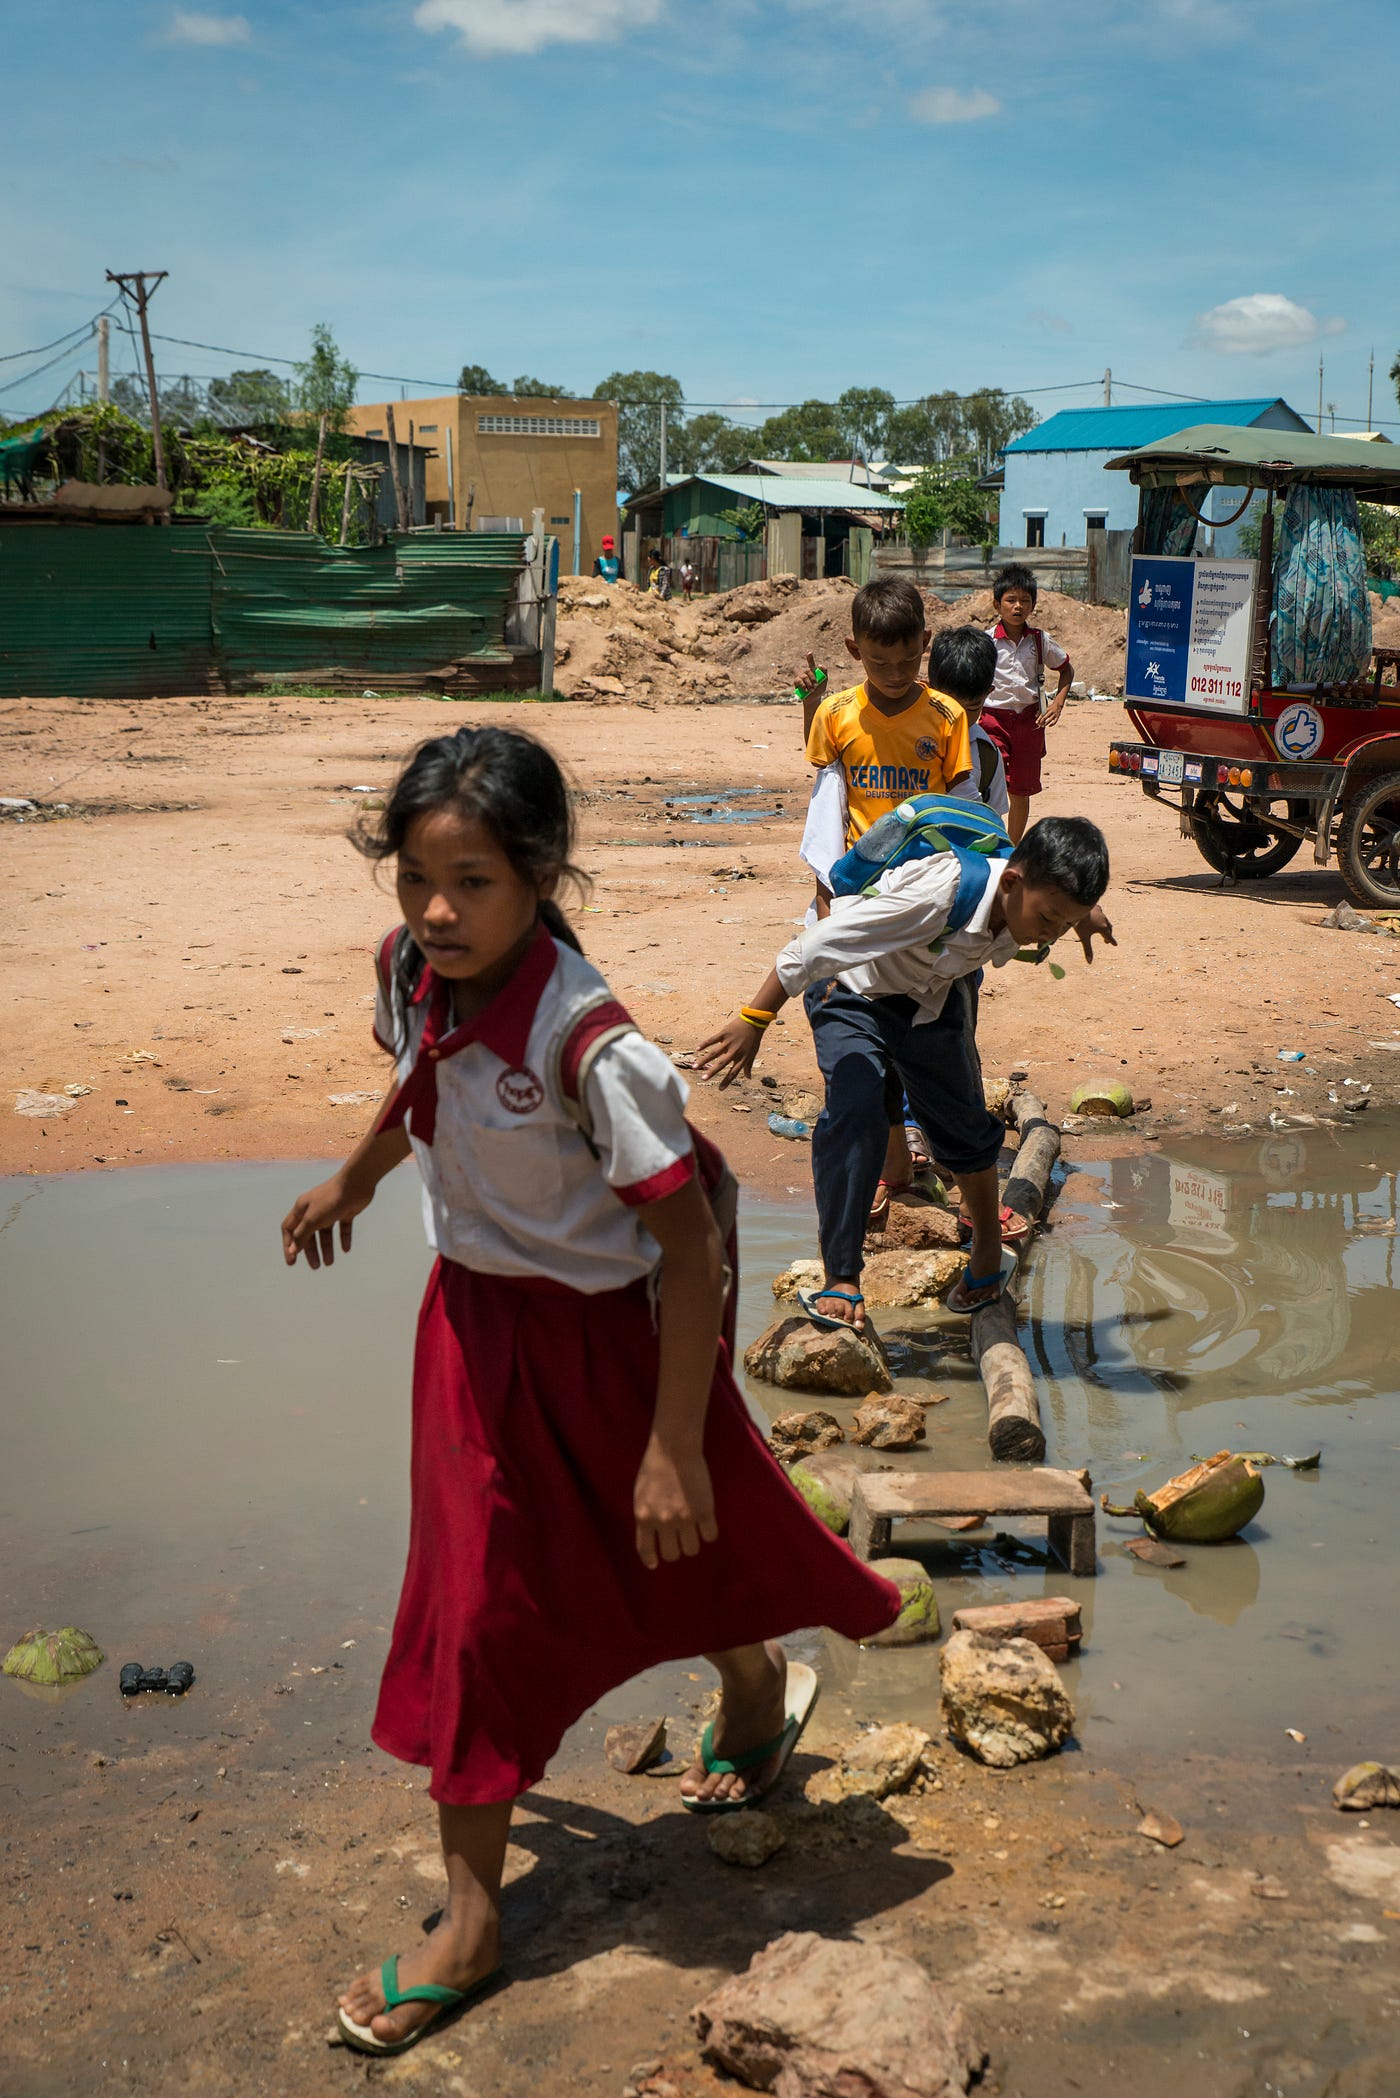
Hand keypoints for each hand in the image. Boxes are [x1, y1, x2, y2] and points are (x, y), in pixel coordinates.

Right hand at [281, 1171, 374, 1268]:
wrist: (356, 1183)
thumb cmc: (331, 1199)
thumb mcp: (313, 1219)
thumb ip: (302, 1236)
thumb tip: (291, 1251)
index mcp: (302, 1208)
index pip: (289, 1229)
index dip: (289, 1245)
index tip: (292, 1261)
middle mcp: (314, 1209)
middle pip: (308, 1234)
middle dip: (310, 1251)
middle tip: (316, 1266)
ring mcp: (330, 1210)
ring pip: (325, 1233)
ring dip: (326, 1248)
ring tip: (329, 1263)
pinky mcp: (345, 1211)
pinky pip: (342, 1228)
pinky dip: (343, 1238)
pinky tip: (345, 1249)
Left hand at [634, 1438, 717, 1566]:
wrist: (674, 1448)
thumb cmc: (654, 1467)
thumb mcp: (640, 1495)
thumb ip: (645, 1516)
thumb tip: (651, 1535)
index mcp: (644, 1517)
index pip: (645, 1551)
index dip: (651, 1560)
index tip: (655, 1563)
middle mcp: (663, 1522)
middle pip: (672, 1555)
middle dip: (675, 1549)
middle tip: (678, 1539)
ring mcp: (685, 1518)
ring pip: (692, 1550)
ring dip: (692, 1542)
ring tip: (693, 1531)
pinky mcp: (705, 1511)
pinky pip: (710, 1536)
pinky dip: (708, 1532)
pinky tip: (706, 1523)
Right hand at [695, 1016, 761, 1088]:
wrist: (754, 1021)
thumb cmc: (753, 1039)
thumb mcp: (753, 1053)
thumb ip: (748, 1066)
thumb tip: (749, 1078)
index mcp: (742, 1057)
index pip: (734, 1072)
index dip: (727, 1081)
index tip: (720, 1089)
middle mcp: (735, 1051)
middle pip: (722, 1063)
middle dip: (712, 1072)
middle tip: (703, 1079)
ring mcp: (729, 1042)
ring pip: (714, 1053)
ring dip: (704, 1060)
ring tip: (695, 1067)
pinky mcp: (724, 1033)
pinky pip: (713, 1039)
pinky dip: (704, 1044)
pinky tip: (697, 1049)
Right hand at [795, 651, 826, 704]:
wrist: (813, 699)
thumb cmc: (819, 690)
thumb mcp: (824, 682)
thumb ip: (825, 672)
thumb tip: (819, 665)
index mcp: (813, 671)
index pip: (811, 663)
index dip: (810, 658)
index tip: (809, 653)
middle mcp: (806, 673)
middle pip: (808, 670)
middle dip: (812, 678)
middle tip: (816, 685)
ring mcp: (800, 677)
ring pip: (804, 676)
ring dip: (809, 683)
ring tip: (812, 690)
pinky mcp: (796, 682)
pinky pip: (799, 681)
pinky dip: (803, 685)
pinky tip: (806, 690)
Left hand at [1039, 691, 1067, 728]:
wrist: (1058, 705)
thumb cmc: (1050, 707)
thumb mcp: (1045, 708)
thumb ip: (1040, 711)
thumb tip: (1036, 716)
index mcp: (1047, 709)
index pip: (1042, 714)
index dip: (1039, 718)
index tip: (1036, 722)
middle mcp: (1051, 711)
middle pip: (1045, 717)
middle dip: (1042, 722)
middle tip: (1039, 725)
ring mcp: (1054, 714)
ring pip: (1050, 720)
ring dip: (1046, 723)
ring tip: (1043, 726)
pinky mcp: (1058, 716)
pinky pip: (1055, 721)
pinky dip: (1052, 724)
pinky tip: (1049, 726)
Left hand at [1075, 904, 1116, 963]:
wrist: (1077, 907)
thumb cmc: (1080, 924)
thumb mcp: (1083, 938)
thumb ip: (1088, 950)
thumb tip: (1089, 963)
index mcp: (1103, 928)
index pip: (1109, 937)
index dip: (1112, 941)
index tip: (1115, 944)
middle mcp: (1104, 920)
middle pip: (1108, 929)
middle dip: (1108, 935)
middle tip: (1106, 941)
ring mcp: (1101, 913)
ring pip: (1105, 920)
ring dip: (1105, 926)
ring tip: (1103, 928)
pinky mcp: (1096, 907)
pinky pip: (1100, 913)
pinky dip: (1100, 916)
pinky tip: (1098, 915)